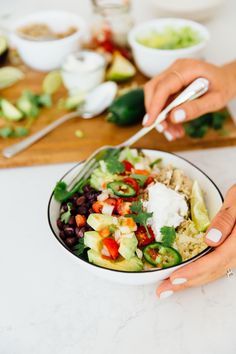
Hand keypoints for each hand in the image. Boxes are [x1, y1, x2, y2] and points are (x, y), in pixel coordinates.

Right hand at [143, 59, 235, 139]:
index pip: (164, 86)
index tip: (150, 122)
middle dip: (154, 112)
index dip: (154, 105)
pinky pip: (162, 100)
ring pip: (155, 97)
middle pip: (153, 89)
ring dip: (161, 117)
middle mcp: (176, 69)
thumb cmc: (223, 87)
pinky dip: (166, 116)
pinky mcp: (171, 84)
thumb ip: (195, 108)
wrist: (226, 80)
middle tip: (162, 130)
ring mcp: (172, 75)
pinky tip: (175, 127)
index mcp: (188, 69)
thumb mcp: (215, 100)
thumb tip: (174, 117)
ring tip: (174, 133)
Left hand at [157, 184, 235, 298]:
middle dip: (186, 282)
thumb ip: (225, 220)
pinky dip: (199, 274)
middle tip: (163, 290)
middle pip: (212, 272)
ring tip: (169, 287)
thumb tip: (211, 239)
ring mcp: (235, 255)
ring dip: (191, 281)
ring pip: (213, 272)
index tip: (175, 278)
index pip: (214, 261)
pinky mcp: (231, 253)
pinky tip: (187, 276)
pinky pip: (215, 267)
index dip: (193, 271)